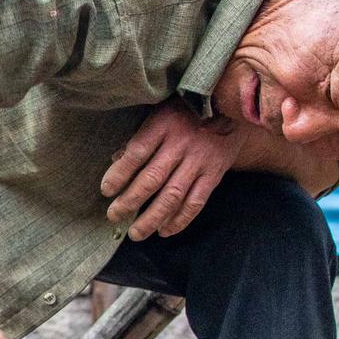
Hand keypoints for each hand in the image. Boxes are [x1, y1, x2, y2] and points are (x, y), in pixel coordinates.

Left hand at [101, 101, 239, 239]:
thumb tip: (116, 162)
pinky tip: (164, 231)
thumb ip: (140, 138)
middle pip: (152, 178)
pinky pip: (195, 202)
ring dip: (152, 218)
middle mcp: (181, 144)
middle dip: (130, 201)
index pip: (136, 153)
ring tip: (136, 233)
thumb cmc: (187, 110)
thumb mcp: (160, 113)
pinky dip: (179, 220)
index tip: (106, 190)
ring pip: (172, 196)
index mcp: (163, 125)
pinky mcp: (214, 174)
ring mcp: (199, 161)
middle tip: (114, 216)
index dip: (119, 174)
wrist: (232, 105)